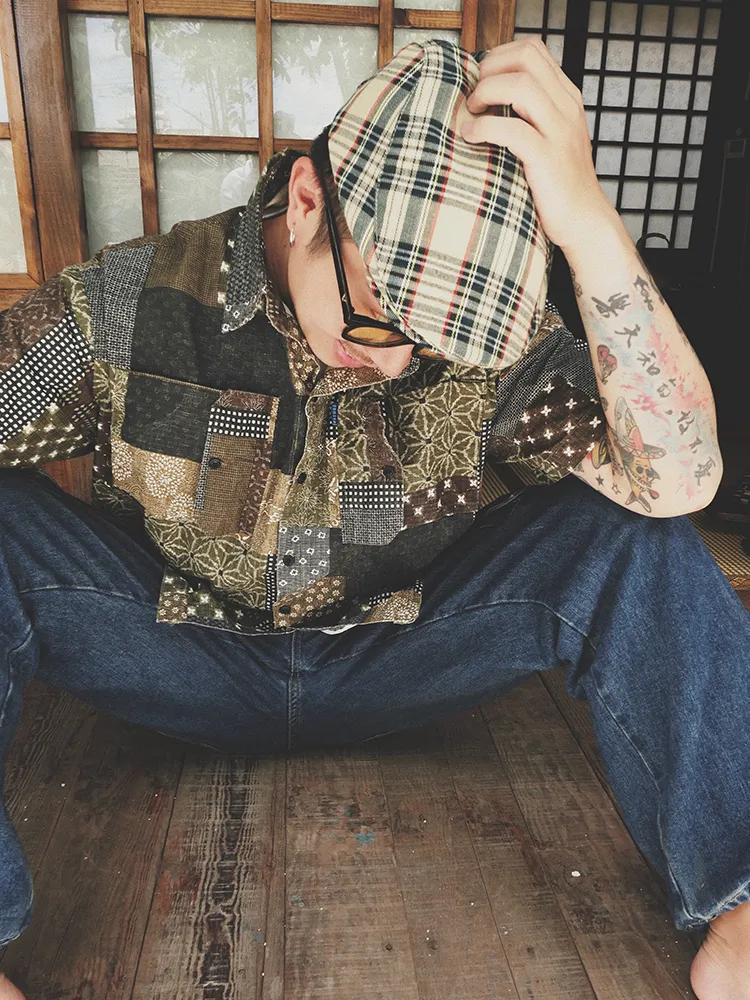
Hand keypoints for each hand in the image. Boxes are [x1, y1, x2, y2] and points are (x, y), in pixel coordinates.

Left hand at [461, 37, 617, 252]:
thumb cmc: (559, 182)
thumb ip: (531, 113)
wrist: (584, 220)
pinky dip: (484, 128)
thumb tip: (489, 97)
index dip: (499, 56)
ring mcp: (559, 132)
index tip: (481, 79)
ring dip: (486, 92)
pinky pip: (512, 130)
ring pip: (520, 86)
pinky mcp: (548, 159)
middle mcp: (566, 108)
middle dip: (490, 69)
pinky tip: (471, 136)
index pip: (533, 50)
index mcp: (566, 97)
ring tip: (471, 112)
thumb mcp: (551, 137)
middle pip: (525, 59)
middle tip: (474, 95)